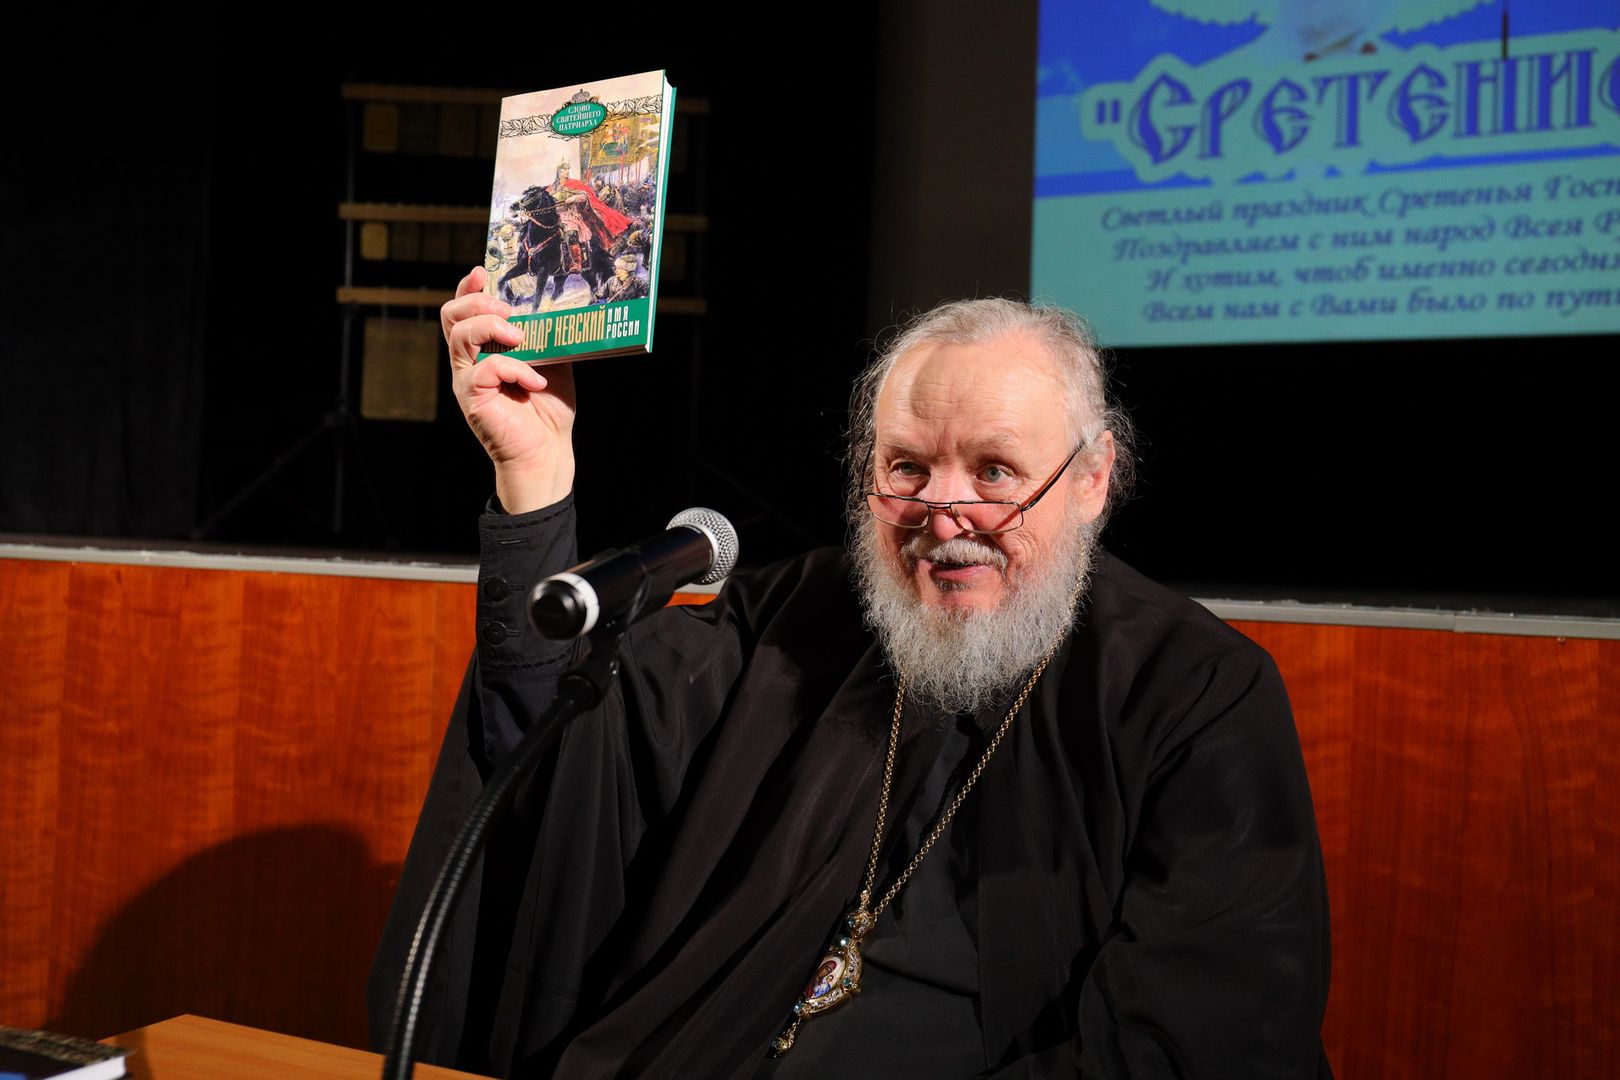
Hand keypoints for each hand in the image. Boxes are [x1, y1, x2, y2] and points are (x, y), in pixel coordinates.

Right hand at [443, 266, 576, 512]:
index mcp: (485, 348)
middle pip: (451, 315)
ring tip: (521, 338)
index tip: (482, 272)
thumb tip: (555, 305)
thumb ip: (545, 335)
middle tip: (509, 309)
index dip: (468, 287)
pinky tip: (535, 379)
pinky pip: (484, 369)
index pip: (464, 310)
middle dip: (478, 301)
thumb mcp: (553, 361)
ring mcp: (467, 378)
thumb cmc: (548, 410)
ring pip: (460, 336)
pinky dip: (514, 368)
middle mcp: (469, 361)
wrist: (547, 451)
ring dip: (492, 327)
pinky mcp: (471, 398)